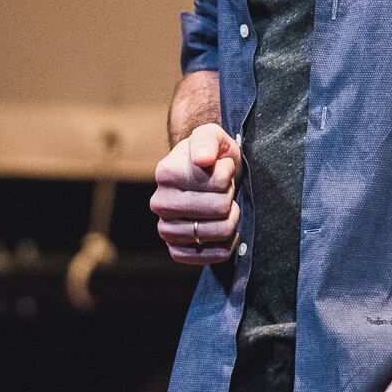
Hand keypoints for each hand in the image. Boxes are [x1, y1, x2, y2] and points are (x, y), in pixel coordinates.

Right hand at [151, 122, 241, 264]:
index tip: (222, 168)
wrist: (206, 179)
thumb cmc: (211, 156)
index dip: (228, 174)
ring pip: (220, 232)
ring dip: (231, 218)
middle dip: (230, 196)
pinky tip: (223, 228)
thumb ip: (207, 140)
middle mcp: (159, 203)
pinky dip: (227, 243)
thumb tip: (202, 159)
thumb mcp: (212, 136)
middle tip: (223, 189)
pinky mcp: (176, 251)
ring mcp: (165, 229)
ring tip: (223, 206)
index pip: (218, 182)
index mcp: (165, 173)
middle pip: (219, 208)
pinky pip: (213, 255)